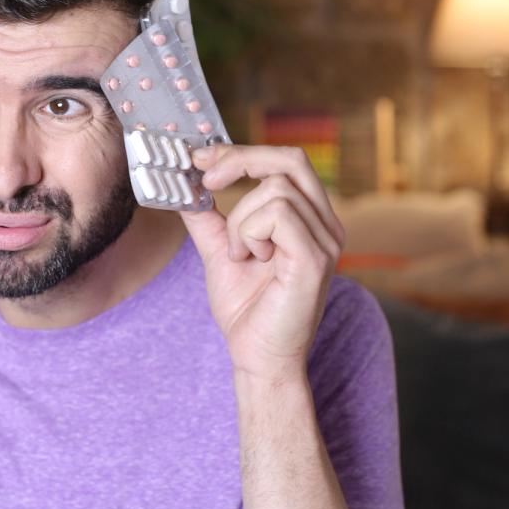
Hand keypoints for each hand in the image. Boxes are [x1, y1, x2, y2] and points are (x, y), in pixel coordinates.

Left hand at [180, 145, 345, 382]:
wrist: (257, 357)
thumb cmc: (247, 309)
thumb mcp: (219, 249)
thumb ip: (206, 215)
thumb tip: (182, 181)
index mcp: (310, 218)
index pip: (286, 161)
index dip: (242, 151)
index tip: (202, 159)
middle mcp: (327, 225)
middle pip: (290, 160)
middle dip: (240, 161)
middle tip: (206, 181)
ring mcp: (326, 241)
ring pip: (275, 190)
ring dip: (240, 219)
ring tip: (240, 254)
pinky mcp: (315, 259)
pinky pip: (276, 215)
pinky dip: (249, 233)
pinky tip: (249, 260)